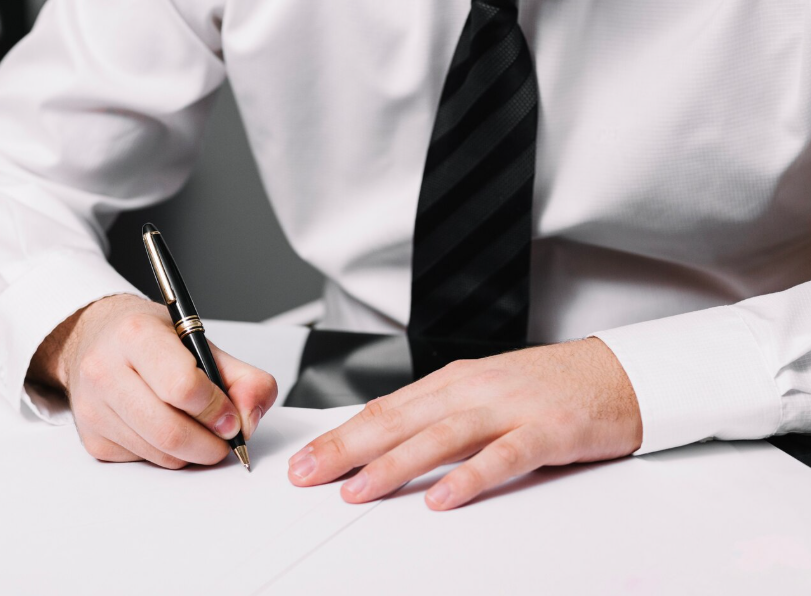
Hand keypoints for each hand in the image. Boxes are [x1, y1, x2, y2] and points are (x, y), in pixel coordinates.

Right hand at [28, 294, 277, 467]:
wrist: (99, 337)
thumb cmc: (152, 339)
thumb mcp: (202, 342)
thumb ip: (243, 377)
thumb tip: (249, 420)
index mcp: (137, 335)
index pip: (183, 387)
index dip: (216, 409)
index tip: (231, 416)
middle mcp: (105, 370)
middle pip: (170, 431)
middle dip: (210, 444)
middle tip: (224, 437)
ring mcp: (93, 407)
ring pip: (160, 454)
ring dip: (192, 452)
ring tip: (199, 430)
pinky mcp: (92, 438)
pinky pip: (144, 462)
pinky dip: (168, 454)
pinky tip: (167, 428)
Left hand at [288, 338, 640, 509]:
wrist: (620, 371)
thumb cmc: (550, 385)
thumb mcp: (484, 391)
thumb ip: (439, 413)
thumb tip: (386, 439)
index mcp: (455, 380)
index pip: (386, 409)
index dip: (342, 435)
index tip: (307, 458)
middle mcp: (475, 389)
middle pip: (400, 420)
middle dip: (348, 449)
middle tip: (309, 475)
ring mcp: (511, 408)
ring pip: (441, 436)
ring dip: (394, 464)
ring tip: (357, 490)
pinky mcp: (549, 431)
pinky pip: (504, 455)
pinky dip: (471, 477)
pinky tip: (441, 498)